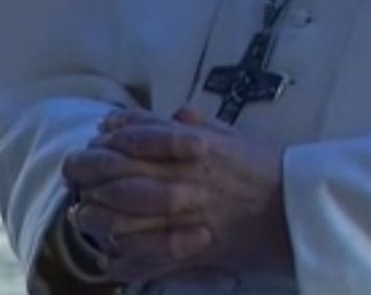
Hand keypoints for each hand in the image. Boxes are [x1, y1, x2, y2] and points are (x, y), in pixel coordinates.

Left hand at [61, 107, 294, 284]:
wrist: (298, 209)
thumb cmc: (266, 170)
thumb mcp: (232, 136)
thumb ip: (199, 125)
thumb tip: (173, 112)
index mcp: (189, 143)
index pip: (132, 134)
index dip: (106, 139)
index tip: (93, 141)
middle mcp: (180, 174)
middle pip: (116, 169)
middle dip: (87, 171)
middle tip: (72, 175)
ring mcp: (182, 212)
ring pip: (121, 213)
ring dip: (96, 214)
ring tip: (83, 215)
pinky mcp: (191, 247)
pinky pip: (146, 254)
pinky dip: (125, 258)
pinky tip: (111, 258)